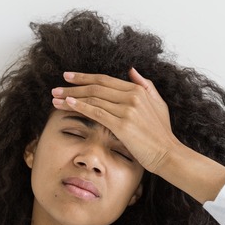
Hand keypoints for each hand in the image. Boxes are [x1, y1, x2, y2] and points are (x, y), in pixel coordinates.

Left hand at [51, 68, 181, 173]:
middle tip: (56, 88)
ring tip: (55, 98)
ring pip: (93, 99)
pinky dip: (80, 107)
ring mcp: (127, 110)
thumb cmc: (162, 133)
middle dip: (73, 87)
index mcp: (138, 90)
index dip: (84, 77)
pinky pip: (96, 112)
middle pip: (96, 87)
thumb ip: (145, 85)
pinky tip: (68, 105)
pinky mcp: (122, 125)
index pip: (105, 79)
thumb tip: (131, 70)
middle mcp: (132, 96)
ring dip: (71, 98)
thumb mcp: (158, 103)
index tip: (69, 77)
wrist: (168, 154)